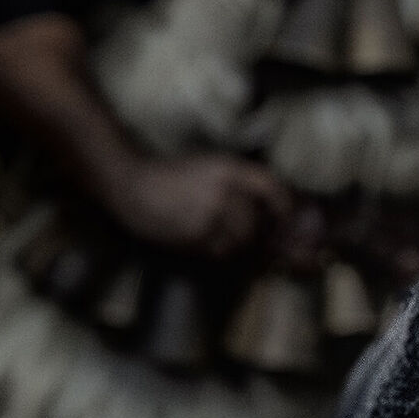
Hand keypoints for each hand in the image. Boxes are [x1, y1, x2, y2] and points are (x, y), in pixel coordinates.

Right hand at [105, 154, 291, 256]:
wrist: (133, 185)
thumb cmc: (171, 176)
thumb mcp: (210, 166)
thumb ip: (239, 183)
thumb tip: (271, 206)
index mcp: (229, 168)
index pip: (271, 187)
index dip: (284, 204)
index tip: (285, 215)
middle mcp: (224, 191)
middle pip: (255, 222)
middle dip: (251, 231)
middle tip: (240, 231)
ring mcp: (210, 215)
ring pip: (239, 240)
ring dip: (233, 242)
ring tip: (213, 231)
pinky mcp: (195, 235)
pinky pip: (218, 251)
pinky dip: (214, 249)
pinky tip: (198, 236)